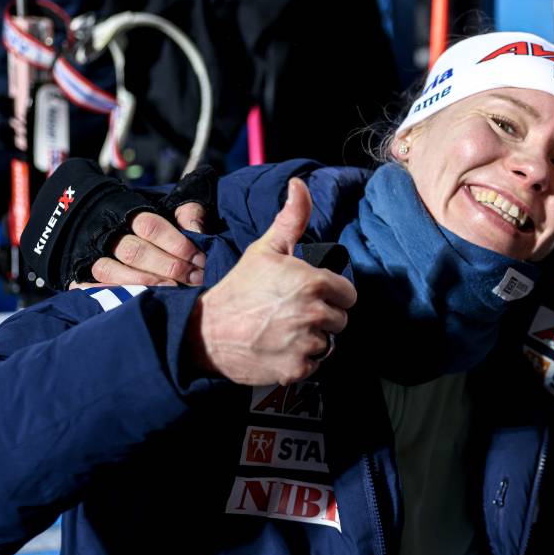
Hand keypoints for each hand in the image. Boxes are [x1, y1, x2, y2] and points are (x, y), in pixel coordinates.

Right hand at [72, 204, 207, 288]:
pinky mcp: (79, 276)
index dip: (177, 244)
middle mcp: (106, 235)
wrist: (108, 228)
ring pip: (110, 271)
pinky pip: (89, 287)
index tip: (199, 259)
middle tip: (194, 279)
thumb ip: (188, 214)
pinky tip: (138, 299)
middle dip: (168, 267)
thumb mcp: (173, 211)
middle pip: (134, 252)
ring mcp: (90, 256)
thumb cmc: (155, 227)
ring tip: (172, 291)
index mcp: (128, 214)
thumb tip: (197, 232)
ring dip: (144, 283)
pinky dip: (112, 294)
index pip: (150, 226)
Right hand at [186, 178, 357, 385]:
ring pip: (330, 343)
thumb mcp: (266, 249)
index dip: (331, 294)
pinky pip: (315, 364)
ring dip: (313, 339)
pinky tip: (281, 348)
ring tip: (285, 330)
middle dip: (323, 316)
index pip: (348, 294)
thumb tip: (300, 186)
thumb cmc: (238, 289)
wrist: (205, 332)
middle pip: (341, 319)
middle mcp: (315, 313)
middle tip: (293, 313)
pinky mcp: (297, 369)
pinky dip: (301, 359)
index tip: (310, 295)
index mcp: (314, 282)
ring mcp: (306, 343)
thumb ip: (292, 219)